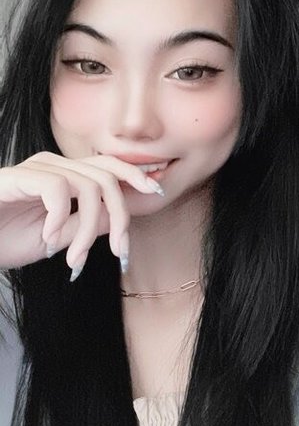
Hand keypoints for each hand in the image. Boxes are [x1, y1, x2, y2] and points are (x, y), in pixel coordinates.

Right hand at [0, 151, 163, 277]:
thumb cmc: (8, 239)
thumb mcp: (61, 237)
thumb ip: (90, 223)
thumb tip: (121, 217)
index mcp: (68, 177)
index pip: (110, 168)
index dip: (136, 175)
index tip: (157, 191)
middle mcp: (55, 167)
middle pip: (108, 178)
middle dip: (121, 217)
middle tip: (120, 253)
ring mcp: (37, 169)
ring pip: (88, 187)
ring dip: (87, 231)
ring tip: (74, 259)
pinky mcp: (19, 177)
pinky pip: (57, 188)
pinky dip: (59, 219)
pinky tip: (48, 240)